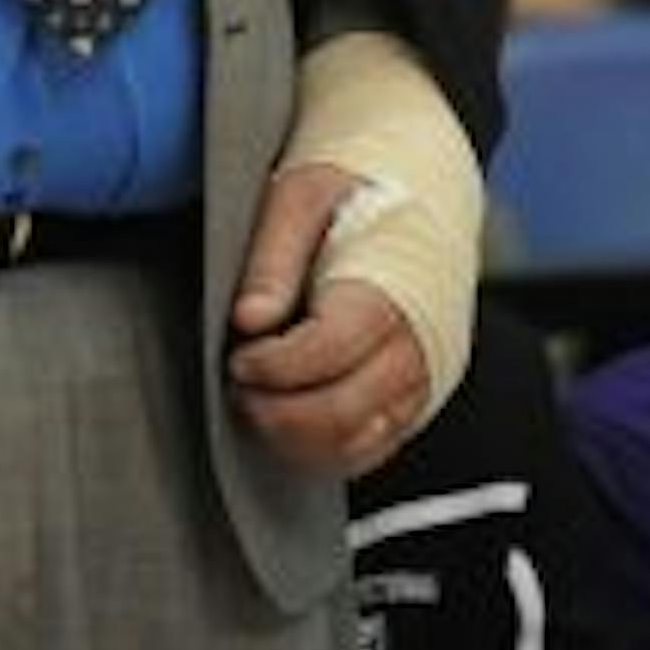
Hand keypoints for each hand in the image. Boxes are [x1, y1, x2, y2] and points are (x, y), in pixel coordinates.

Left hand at [226, 162, 430, 477]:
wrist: (413, 204)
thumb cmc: (349, 196)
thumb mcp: (301, 197)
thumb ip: (273, 257)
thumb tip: (249, 318)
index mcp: (388, 294)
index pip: (332, 350)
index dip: (277, 365)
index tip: (238, 357)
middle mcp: (411, 351)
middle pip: (343, 412)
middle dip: (276, 410)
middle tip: (236, 384)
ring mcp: (413, 388)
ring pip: (353, 444)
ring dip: (291, 436)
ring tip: (251, 400)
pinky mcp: (405, 409)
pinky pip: (363, 453)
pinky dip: (316, 450)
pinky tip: (279, 419)